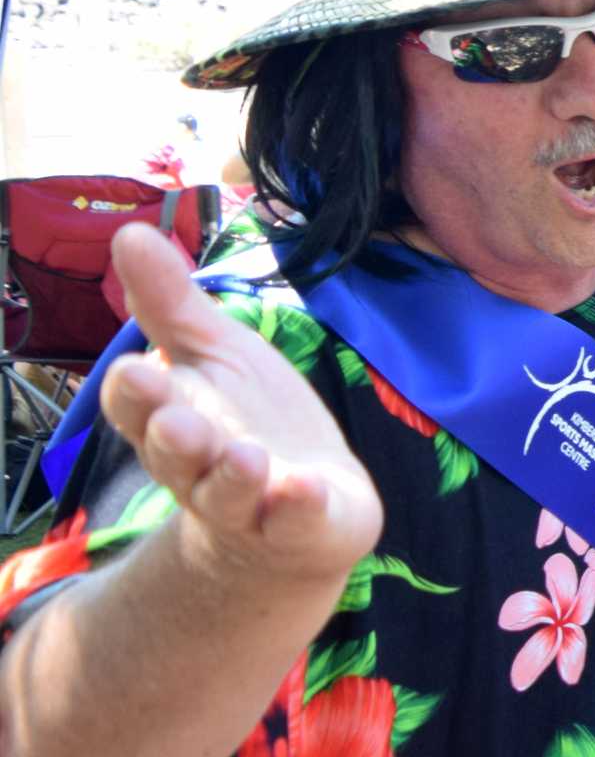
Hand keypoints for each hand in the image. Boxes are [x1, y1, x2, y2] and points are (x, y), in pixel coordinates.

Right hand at [97, 225, 379, 582]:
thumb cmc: (249, 420)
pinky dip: (296, 505)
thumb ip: (172, 304)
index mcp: (172, 417)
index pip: (137, 407)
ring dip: (233, 475)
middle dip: (174, 437)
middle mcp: (199, 467)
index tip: (137, 366)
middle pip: (173, 455)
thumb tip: (129, 231)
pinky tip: (304, 487)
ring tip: (246, 456)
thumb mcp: (215, 353)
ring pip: (226, 494)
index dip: (135, 392)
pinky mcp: (299, 525)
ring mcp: (248, 502)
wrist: (300, 512)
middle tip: (180, 420)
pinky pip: (292, 520)